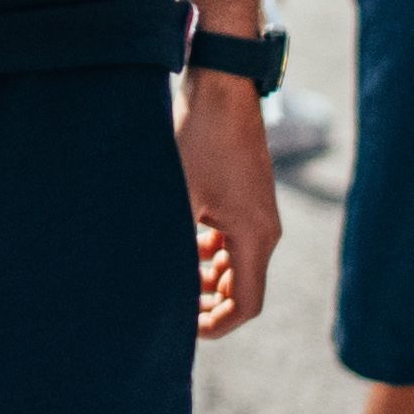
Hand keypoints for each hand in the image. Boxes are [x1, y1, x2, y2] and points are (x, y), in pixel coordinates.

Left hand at [177, 73, 276, 338]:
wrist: (220, 85)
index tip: (181, 329)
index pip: (245, 305)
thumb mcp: (177, 196)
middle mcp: (263, 229)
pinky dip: (206, 251)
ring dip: (204, 277)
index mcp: (255, 237)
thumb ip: (170, 244)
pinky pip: (230, 239)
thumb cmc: (198, 137)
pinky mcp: (244, 196)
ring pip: (233, 264)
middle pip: (240, 289)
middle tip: (166, 305)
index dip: (215, 326)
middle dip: (206, 304)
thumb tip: (150, 283)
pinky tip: (177, 243)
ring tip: (167, 275)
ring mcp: (256, 212)